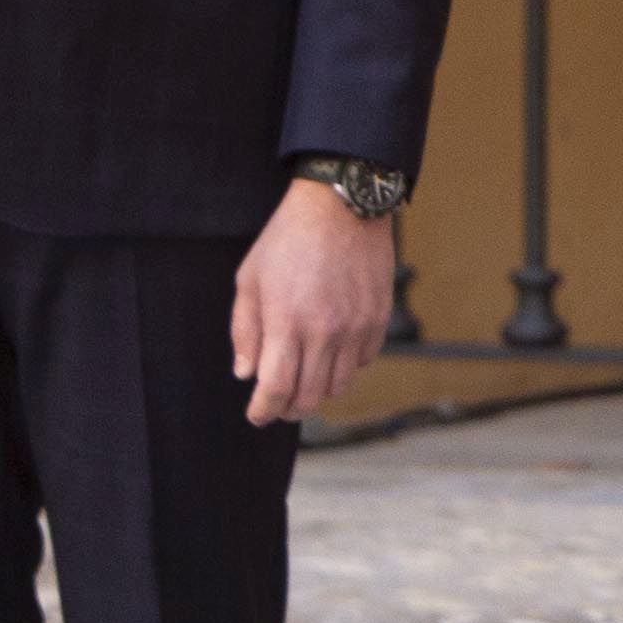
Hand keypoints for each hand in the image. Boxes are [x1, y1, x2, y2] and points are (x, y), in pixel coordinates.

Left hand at [231, 177, 392, 425]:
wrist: (341, 207)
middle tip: (278, 406)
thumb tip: (246, 373)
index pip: (275, 388)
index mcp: (286, 322)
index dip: (263, 410)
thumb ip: (245, 331)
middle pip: (309, 396)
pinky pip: (362, 361)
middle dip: (289, 409)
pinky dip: (344, 367)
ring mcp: (356, 327)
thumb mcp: (249, 280)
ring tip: (304, 382)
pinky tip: (330, 353)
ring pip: (339, 385)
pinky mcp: (378, 319)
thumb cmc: (287, 239)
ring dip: (318, 391)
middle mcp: (324, 331)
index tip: (256, 415)